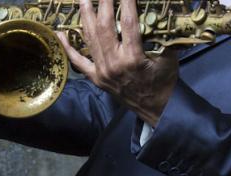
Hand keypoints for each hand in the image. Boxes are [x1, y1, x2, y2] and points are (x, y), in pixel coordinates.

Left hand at [55, 0, 177, 126]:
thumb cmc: (164, 83)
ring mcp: (102, 71)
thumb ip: (163, 38)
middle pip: (104, 26)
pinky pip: (79, 62)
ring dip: (85, 15)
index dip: (126, 1)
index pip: (128, 22)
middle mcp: (114, 64)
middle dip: (103, 3)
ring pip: (90, 38)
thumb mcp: (169, 59)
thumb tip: (160, 15)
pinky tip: (61, 34)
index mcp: (134, 59)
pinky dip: (68, 48)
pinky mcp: (96, 78)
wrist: (155, 109)